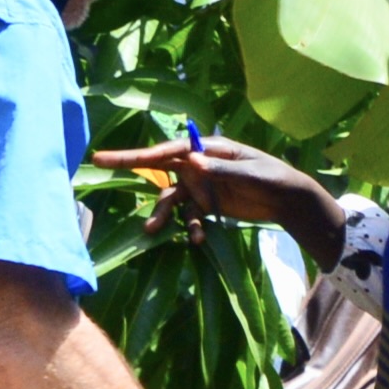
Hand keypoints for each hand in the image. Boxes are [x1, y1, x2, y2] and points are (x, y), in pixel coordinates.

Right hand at [89, 132, 341, 252]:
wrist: (289, 200)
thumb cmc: (272, 177)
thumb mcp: (250, 173)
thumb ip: (221, 169)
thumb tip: (191, 160)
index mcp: (207, 149)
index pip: (168, 150)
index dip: (139, 154)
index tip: (110, 156)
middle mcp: (198, 165)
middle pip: (158, 167)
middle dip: (130, 166)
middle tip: (99, 163)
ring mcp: (200, 186)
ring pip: (171, 199)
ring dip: (161, 214)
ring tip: (152, 231)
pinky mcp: (207, 205)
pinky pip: (189, 218)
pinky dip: (189, 229)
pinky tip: (197, 239)